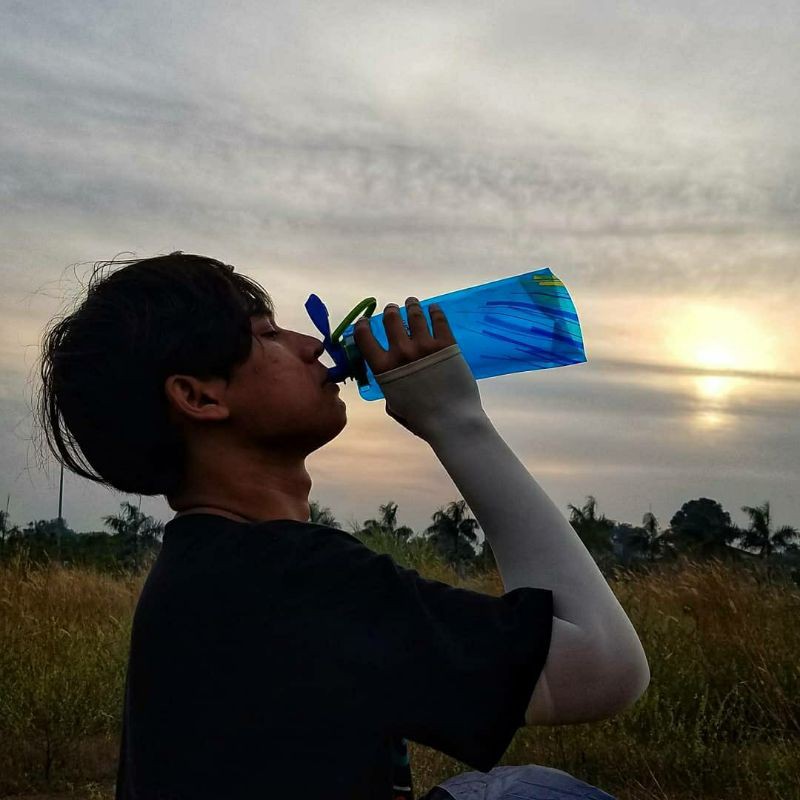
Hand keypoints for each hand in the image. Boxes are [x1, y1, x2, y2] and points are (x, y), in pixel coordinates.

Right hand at [354, 298, 477, 438]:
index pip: (365, 338)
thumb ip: (388, 386)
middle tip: (393, 309)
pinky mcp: (446, 344)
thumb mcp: (394, 404)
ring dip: (411, 306)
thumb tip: (389, 377)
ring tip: (412, 303)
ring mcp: (424, 346)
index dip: (363, 326)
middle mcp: (401, 353)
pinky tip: (434, 308)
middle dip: (390, 312)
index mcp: (384, 368)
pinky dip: (435, 312)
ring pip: (414, 316)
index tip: (366, 321)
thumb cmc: (421, 419)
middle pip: (391, 321)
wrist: (451, 421)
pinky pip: (439, 321)